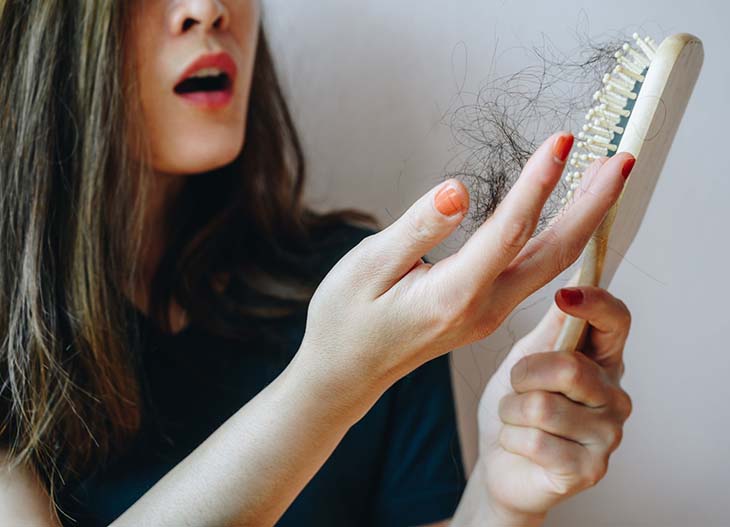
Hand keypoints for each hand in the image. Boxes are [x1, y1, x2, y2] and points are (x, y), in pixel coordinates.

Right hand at [297, 131, 633, 418]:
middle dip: (593, 204)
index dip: (540, 182)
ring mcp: (490, 313)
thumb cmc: (346, 317)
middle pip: (556, 253)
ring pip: (551, 263)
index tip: (565, 140)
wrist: (345, 372)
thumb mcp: (367, 266)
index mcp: (453, 294)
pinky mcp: (486, 311)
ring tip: (604, 176)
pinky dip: (559, 236)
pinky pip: (536, 271)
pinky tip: (566, 213)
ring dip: (584, 218)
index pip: (510, 230)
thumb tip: (459, 189)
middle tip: (622, 159)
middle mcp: (484, 307)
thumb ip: (417, 228)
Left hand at [476, 282, 632, 521]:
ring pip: (543, 407)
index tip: (566, 295)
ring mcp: (608, 436)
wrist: (500, 462)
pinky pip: (535, 441)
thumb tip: (573, 279)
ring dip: (512, 411)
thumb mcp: (526, 357)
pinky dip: (512, 438)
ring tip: (516, 418)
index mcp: (603, 361)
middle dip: (523, 376)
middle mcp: (615, 396)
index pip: (617, 322)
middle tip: (517, 387)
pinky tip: (520, 444)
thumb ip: (552, 326)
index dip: (595, 304)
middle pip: (569, 368)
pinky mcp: (590, 469)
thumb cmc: (516, 405)